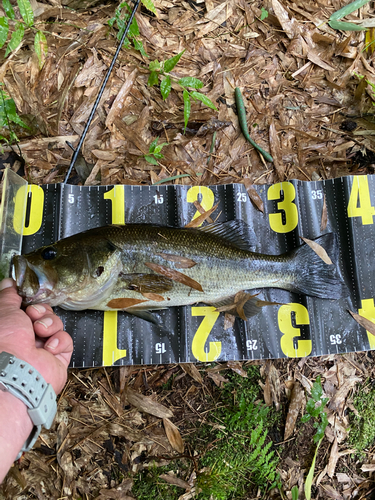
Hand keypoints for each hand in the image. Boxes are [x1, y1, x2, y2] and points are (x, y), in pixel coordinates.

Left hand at [0, 278, 72, 393]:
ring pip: (56, 325)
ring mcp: (42, 350)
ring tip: (41, 331)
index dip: (30, 302)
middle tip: (33, 314)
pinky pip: (66, 341)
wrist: (18, 371)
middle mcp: (26, 340)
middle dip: (41, 312)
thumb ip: (8, 296)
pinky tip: (49, 348)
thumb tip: (8, 283)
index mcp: (12, 329)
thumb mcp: (3, 311)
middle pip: (44, 315)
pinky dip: (59, 341)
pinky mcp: (57, 359)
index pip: (27, 310)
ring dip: (50, 324)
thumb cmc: (4, 343)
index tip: (28, 298)